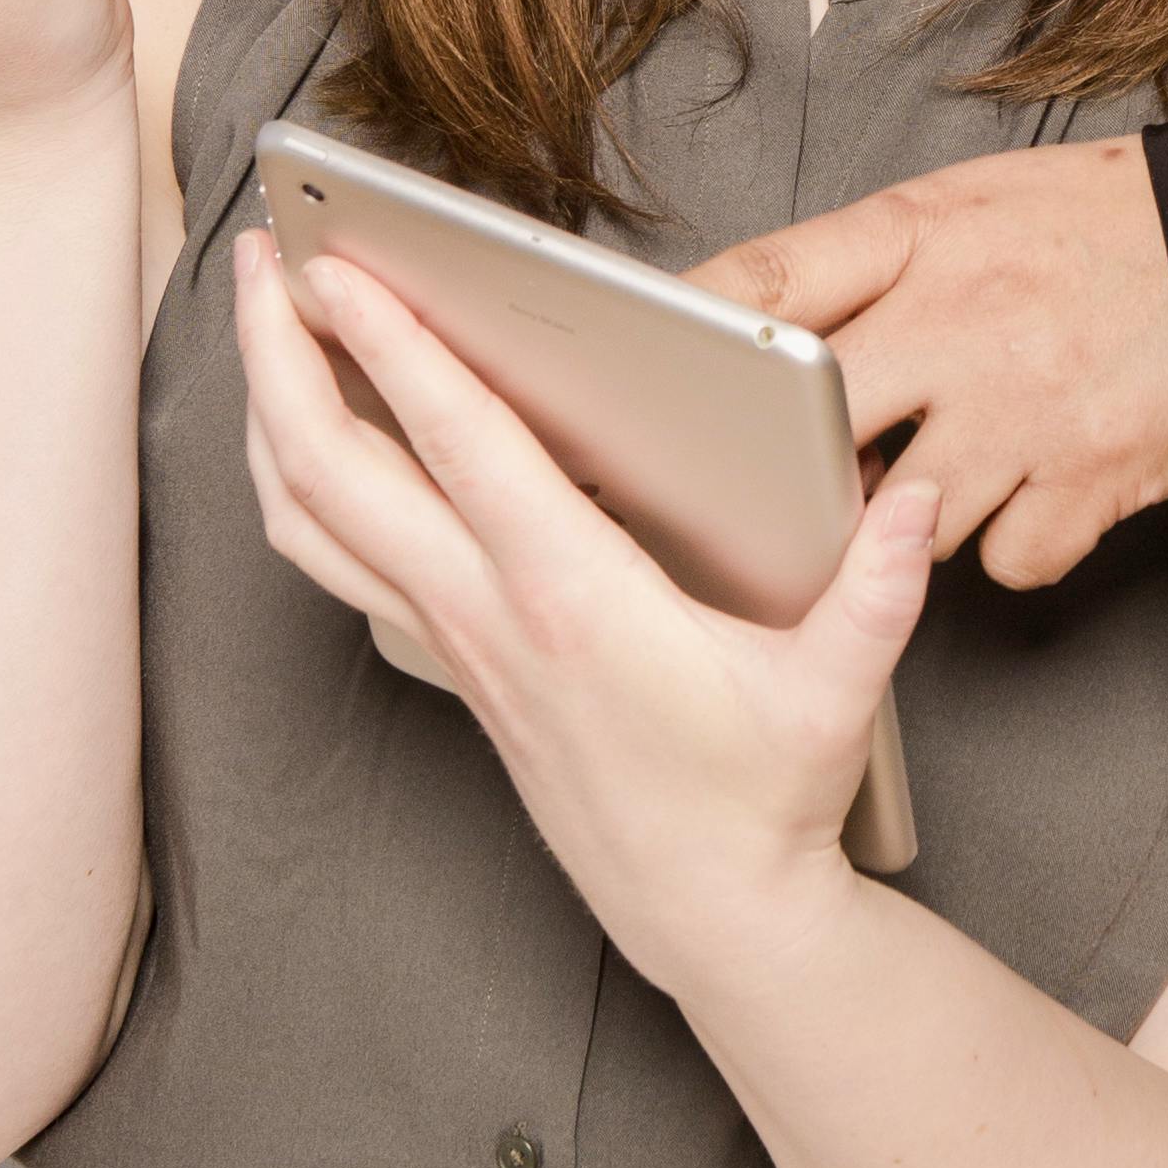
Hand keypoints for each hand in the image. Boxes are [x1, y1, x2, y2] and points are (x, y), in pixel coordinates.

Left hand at [233, 229, 937, 981]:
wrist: (709, 913)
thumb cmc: (762, 799)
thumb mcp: (838, 692)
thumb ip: (878, 591)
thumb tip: (912, 498)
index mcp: (572, 599)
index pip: (458, 448)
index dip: (391, 348)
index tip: (340, 266)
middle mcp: (489, 615)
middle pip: (333, 470)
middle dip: (276, 354)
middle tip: (256, 255)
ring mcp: (455, 644)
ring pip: (307, 520)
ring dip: (267, 415)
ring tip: (258, 323)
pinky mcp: (450, 666)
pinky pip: (333, 563)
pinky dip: (295, 486)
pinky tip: (307, 435)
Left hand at [694, 138, 1167, 588]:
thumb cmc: (1107, 228)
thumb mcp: (974, 200)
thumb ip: (867, 261)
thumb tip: (754, 327)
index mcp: (926, 237)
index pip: (770, 282)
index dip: (686, 333)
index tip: (627, 374)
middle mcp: (966, 325)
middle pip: (814, 428)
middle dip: (789, 467)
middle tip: (778, 481)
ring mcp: (1028, 413)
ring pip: (902, 515)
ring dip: (908, 513)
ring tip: (946, 467)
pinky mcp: (1090, 483)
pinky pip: (1004, 562)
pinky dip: (1012, 547)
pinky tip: (1029, 500)